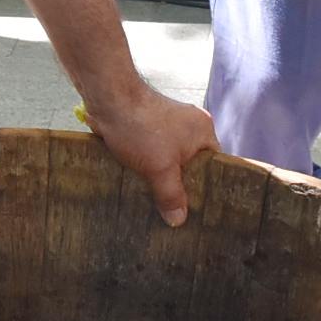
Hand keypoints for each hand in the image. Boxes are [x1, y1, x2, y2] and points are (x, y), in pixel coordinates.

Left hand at [77, 83, 214, 225]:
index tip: (195, 207)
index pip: (212, 165)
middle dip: (179, 182)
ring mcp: (168, 121)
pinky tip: (140, 180)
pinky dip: (148, 163)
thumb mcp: (160, 169)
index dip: (203, 186)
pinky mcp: (148, 122)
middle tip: (173, 207)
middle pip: (190, 162)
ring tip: (155, 197)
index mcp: (203, 130)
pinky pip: (154, 149)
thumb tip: (178, 220)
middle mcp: (190, 124)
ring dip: (160, 173)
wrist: (108, 100)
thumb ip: (172, 195)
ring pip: (169, 157)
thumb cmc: (141, 130)